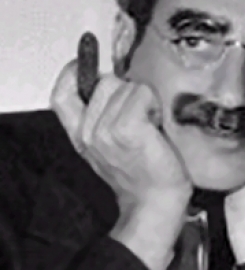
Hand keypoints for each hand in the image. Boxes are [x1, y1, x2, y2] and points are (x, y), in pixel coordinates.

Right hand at [51, 60, 191, 202]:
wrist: (156, 202)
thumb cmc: (142, 173)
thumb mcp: (110, 145)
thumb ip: (101, 116)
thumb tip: (108, 81)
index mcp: (80, 136)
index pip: (62, 95)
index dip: (73, 74)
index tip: (91, 67)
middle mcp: (88, 133)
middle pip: (103, 82)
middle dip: (127, 90)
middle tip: (141, 115)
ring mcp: (105, 131)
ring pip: (124, 86)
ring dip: (144, 99)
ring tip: (150, 123)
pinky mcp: (127, 129)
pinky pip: (140, 93)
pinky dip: (153, 103)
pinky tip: (156, 123)